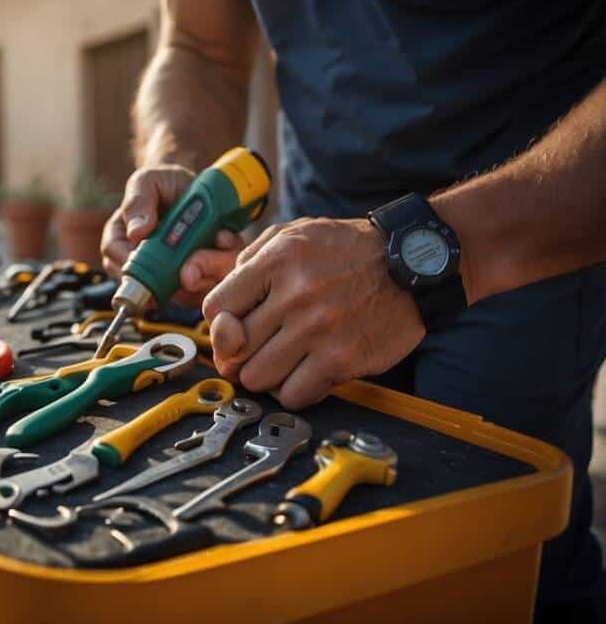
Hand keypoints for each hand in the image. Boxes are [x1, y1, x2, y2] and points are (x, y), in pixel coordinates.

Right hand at [101, 164, 245, 302]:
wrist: (192, 186)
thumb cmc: (163, 183)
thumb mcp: (147, 181)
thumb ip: (138, 202)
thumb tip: (136, 232)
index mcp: (119, 242)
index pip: (121, 264)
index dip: (144, 270)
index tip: (171, 261)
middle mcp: (139, 265)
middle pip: (154, 290)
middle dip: (184, 277)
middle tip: (205, 255)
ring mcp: (166, 276)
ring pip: (184, 294)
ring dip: (208, 271)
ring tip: (221, 239)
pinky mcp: (192, 279)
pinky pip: (206, 286)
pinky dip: (221, 266)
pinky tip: (226, 240)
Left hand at [202, 217, 424, 409]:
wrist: (413, 262)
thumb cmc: (347, 249)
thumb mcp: (294, 233)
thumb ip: (249, 259)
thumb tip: (214, 298)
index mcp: (277, 261)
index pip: (215, 309)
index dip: (219, 324)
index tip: (233, 328)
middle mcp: (295, 295)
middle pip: (233, 350)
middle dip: (238, 355)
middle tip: (252, 353)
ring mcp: (319, 330)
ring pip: (257, 378)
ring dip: (265, 376)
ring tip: (279, 362)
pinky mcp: (342, 359)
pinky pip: (294, 395)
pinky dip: (293, 391)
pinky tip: (303, 374)